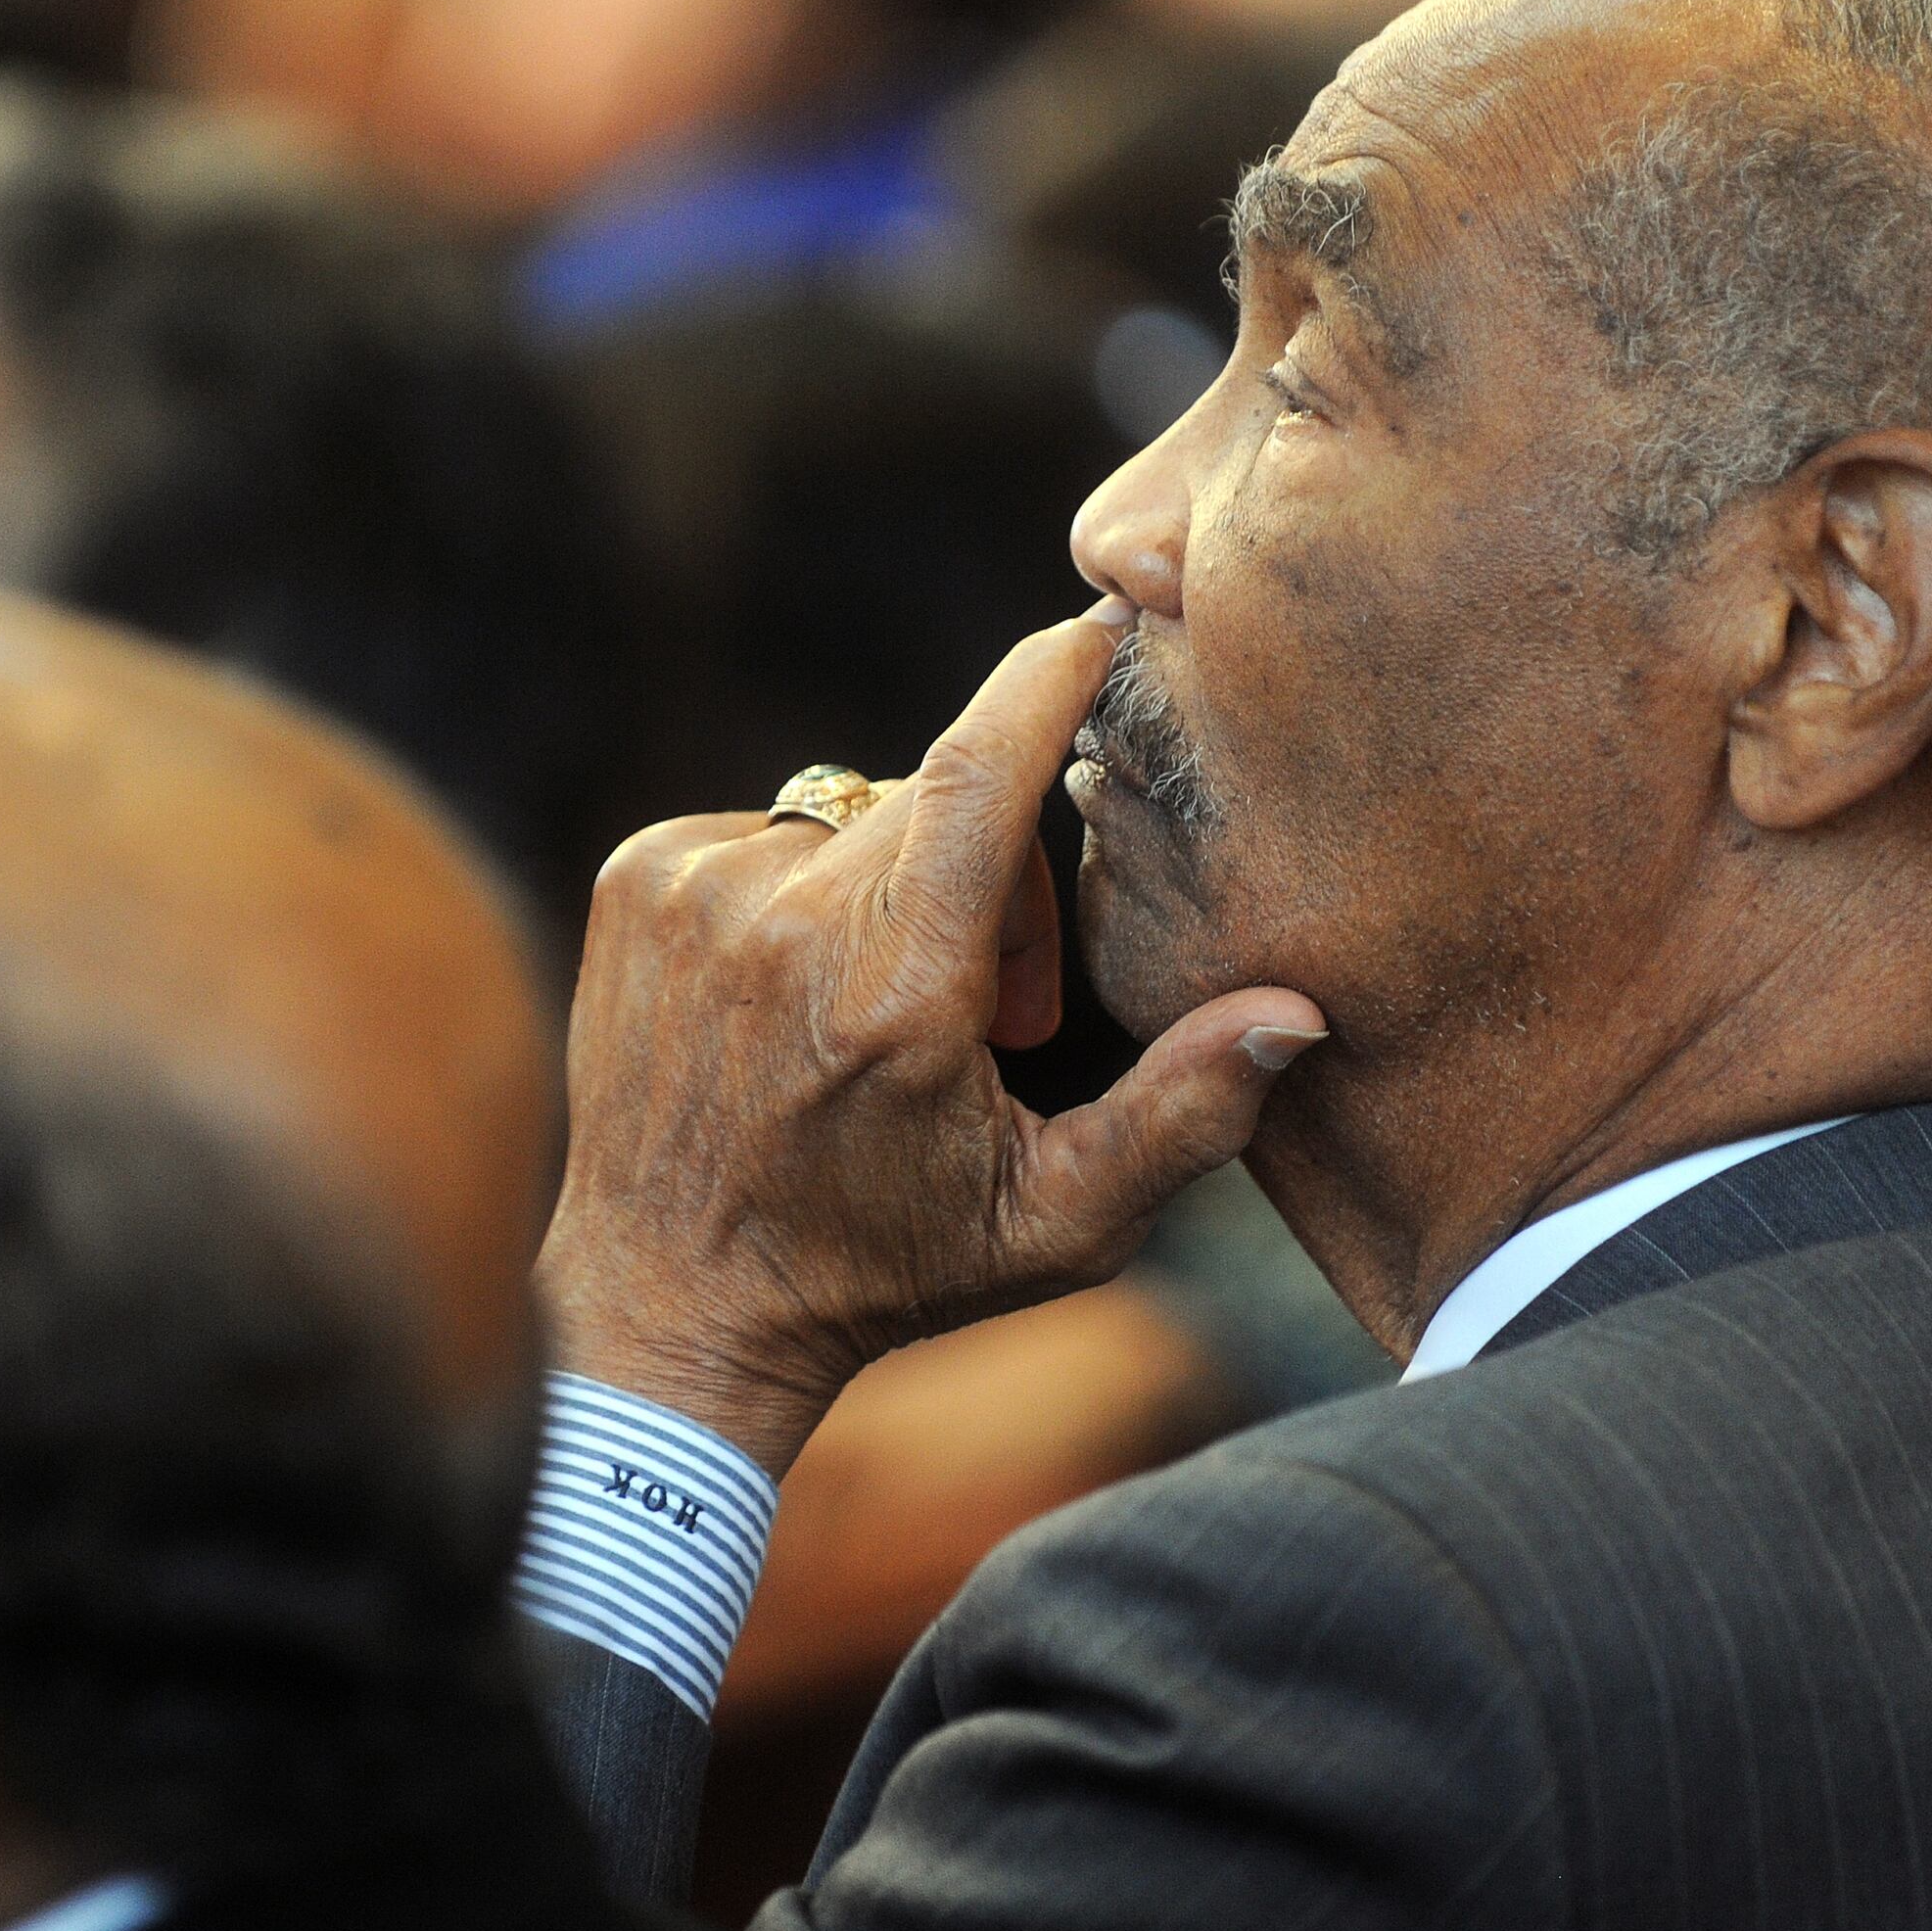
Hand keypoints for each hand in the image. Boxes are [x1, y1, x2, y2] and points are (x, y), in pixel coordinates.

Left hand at [540, 605, 1326, 1477]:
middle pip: (941, 809)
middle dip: (992, 881)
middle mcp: (780, 917)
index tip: (1100, 624)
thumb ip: (1186, 1111)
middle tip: (990, 1017)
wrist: (668, 1306)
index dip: (1046, 679)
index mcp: (894, 989)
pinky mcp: (636, 880)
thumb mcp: (1058, 1224)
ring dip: (889, 889)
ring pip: (852, 820)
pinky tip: (789, 1001)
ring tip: (874, 1021)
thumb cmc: (880, 1269)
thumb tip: (1295, 1012)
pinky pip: (765, 833)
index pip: (979, 771)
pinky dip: (797, 891)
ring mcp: (692, 889)